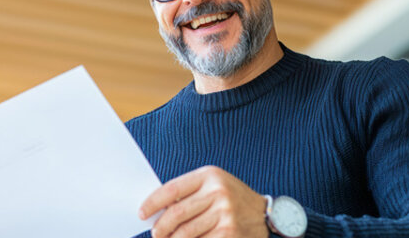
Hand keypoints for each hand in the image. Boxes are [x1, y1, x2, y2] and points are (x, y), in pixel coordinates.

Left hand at [139, 166, 267, 237]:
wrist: (266, 215)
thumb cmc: (232, 199)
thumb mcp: (214, 186)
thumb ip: (189, 193)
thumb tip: (157, 210)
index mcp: (210, 175)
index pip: (172, 189)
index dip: (153, 203)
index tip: (142, 213)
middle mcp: (218, 192)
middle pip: (176, 213)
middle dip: (160, 228)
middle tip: (155, 234)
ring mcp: (224, 213)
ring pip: (185, 232)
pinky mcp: (229, 232)